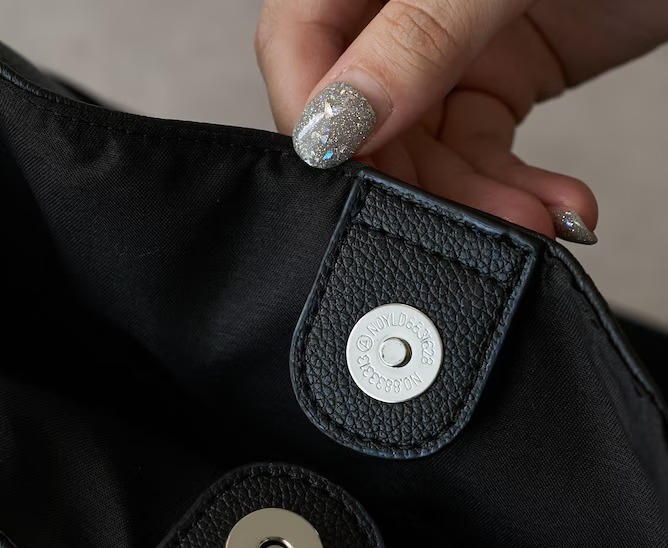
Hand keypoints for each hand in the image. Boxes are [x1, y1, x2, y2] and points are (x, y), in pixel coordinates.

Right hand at [256, 0, 667, 241]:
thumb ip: (419, 37)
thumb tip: (336, 122)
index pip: (299, 43)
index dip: (315, 118)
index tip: (347, 176)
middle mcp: (398, 8)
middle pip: (366, 118)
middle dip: (419, 181)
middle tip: (465, 220)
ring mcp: (448, 47)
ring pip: (428, 151)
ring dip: (479, 200)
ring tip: (534, 222)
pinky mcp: (500, 77)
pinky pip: (483, 151)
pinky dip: (515, 190)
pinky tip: (553, 206)